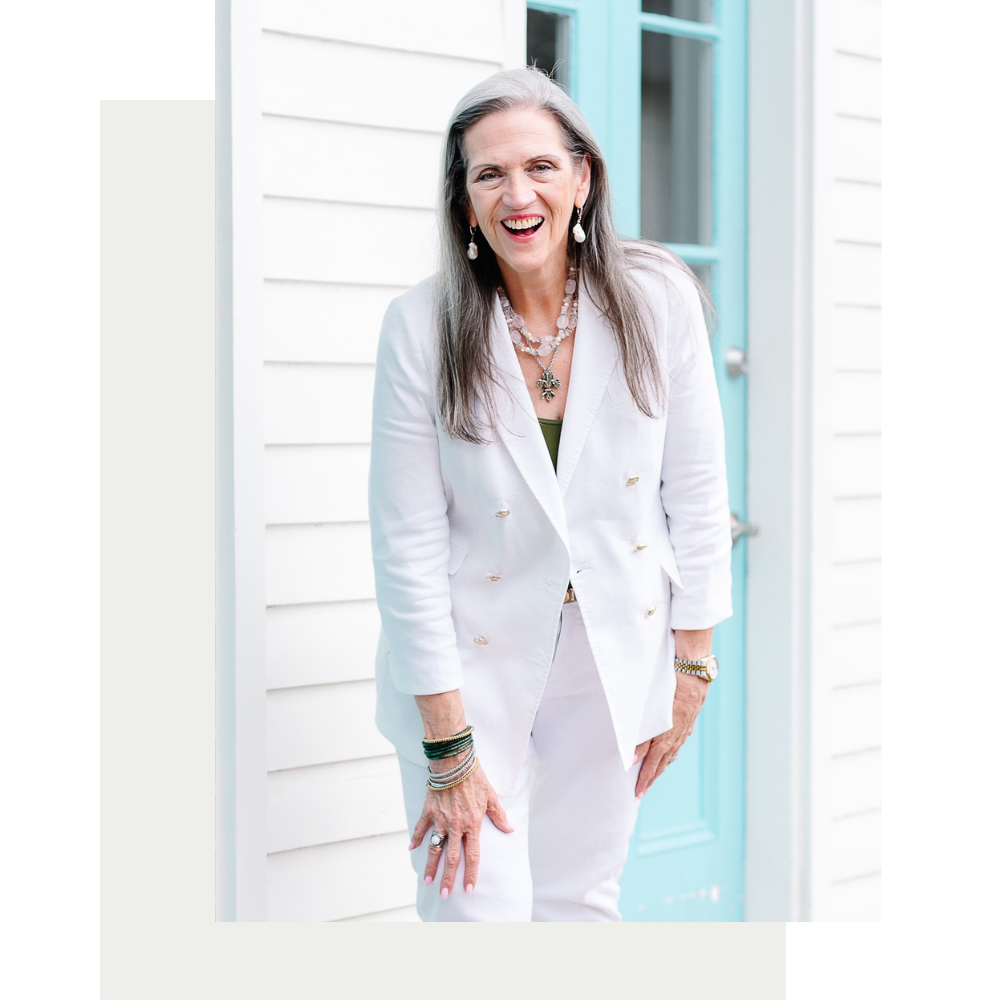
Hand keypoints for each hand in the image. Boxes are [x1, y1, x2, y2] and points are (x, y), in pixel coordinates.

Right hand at [409, 763, 513, 898]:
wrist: (454, 762)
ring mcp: (440, 819)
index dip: (470, 874)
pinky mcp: (429, 810)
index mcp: (472, 824)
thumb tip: (511, 829)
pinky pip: (421, 827)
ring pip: (434, 848)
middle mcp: (455, 826)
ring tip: (426, 881)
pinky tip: (411, 848)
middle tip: (444, 895)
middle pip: (452, 858)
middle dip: (448, 878)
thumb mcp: (491, 796)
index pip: (472, 855)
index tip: (468, 889)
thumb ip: (499, 816)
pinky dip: (416, 838)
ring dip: (430, 866)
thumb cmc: (475, 777)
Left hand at [633, 671, 709, 797]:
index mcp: (666, 738)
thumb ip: (642, 739)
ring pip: (670, 754)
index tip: (637, 792)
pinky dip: (669, 753)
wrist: (693, 676)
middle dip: (651, 779)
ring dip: (660, 767)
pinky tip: (667, 754)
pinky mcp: (687, 723)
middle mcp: (676, 738)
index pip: (652, 764)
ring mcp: (684, 731)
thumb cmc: (669, 691)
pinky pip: (677, 744)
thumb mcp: (651, 715)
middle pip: (662, 764)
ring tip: (652, 777)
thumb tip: (633, 759)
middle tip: (641, 792)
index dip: (644, 779)